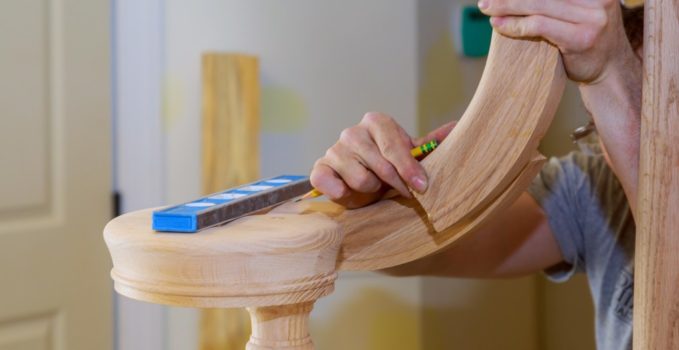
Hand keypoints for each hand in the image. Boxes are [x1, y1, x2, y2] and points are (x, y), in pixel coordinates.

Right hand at [310, 112, 454, 207]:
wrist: (361, 185)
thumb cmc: (389, 168)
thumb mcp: (412, 155)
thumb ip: (431, 144)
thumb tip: (458, 127)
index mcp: (376, 122)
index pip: (394, 145)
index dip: (408, 168)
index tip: (421, 186)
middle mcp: (352, 132)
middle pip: (380, 164)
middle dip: (393, 183)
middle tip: (400, 191)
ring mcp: (334, 150)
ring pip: (359, 179)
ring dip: (370, 189)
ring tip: (371, 187)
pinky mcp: (320, 168)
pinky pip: (329, 182)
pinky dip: (340, 192)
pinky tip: (346, 192)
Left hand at [479, 0, 635, 83]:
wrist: (610, 71)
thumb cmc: (586, 39)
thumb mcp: (576, 11)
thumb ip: (556, 2)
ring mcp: (591, 17)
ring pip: (538, 4)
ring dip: (507, 6)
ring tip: (487, 8)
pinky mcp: (581, 37)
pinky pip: (539, 25)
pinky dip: (515, 24)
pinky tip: (499, 25)